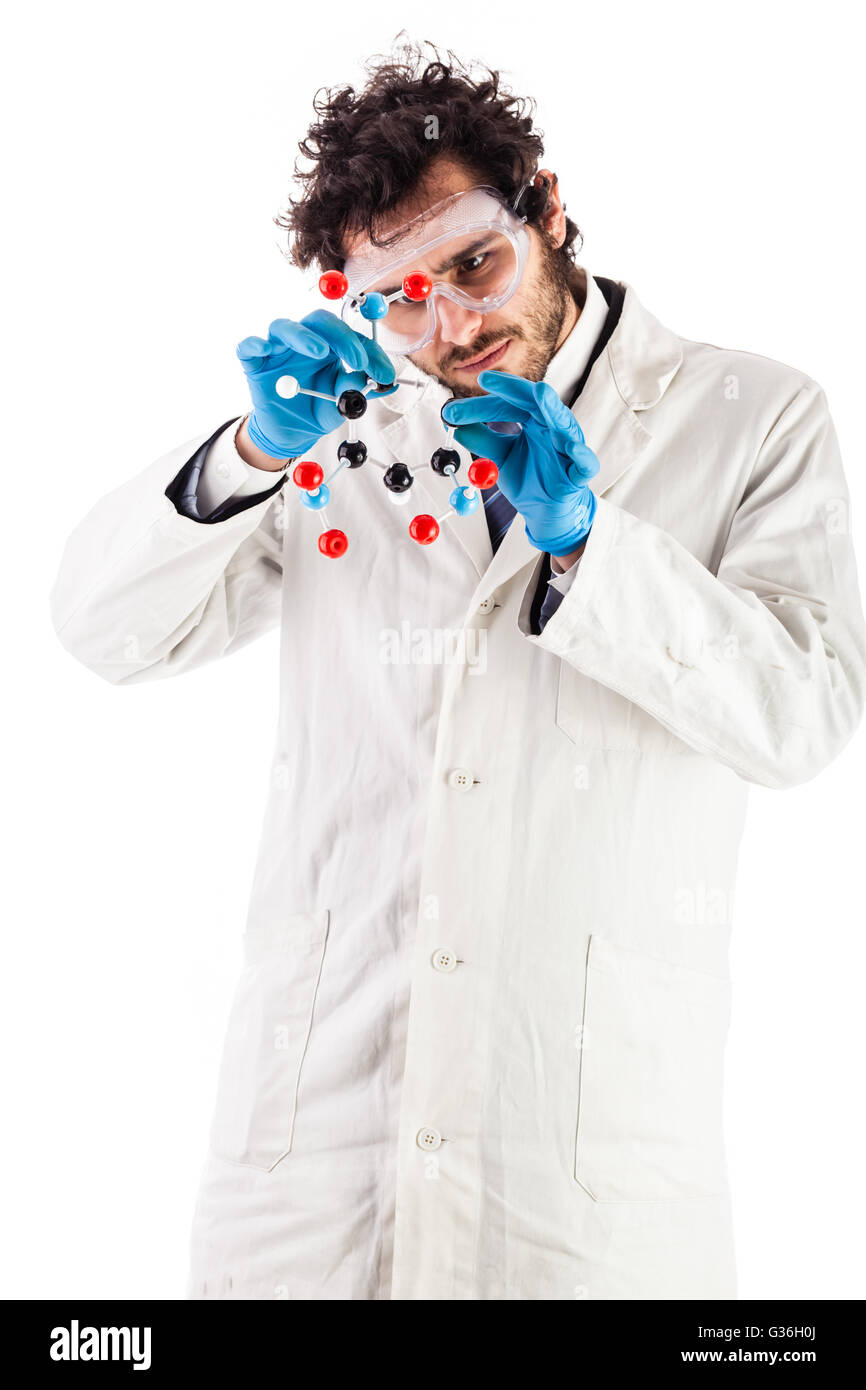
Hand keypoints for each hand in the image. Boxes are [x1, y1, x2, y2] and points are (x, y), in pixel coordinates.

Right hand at [236, 310, 396, 458]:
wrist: (289, 434)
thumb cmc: (316, 410)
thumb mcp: (340, 403)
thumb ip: (356, 388)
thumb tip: (385, 383)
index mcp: (329, 346)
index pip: (350, 337)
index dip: (370, 352)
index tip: (385, 373)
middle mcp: (303, 341)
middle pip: (319, 322)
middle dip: (341, 337)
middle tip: (358, 359)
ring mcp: (277, 349)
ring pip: (284, 327)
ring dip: (303, 336)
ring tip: (320, 351)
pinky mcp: (254, 363)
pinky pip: (248, 347)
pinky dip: (255, 344)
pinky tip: (265, 348)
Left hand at [441, 371, 599, 553]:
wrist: (546, 510)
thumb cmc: (530, 478)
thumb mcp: (500, 458)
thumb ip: (482, 441)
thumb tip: (454, 426)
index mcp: (533, 420)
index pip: (508, 404)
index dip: (482, 404)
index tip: (453, 410)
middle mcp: (552, 427)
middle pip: (535, 402)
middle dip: (514, 390)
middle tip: (490, 380)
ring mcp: (568, 448)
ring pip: (563, 424)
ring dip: (552, 409)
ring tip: (541, 395)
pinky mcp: (579, 473)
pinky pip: (584, 463)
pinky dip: (580, 455)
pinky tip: (572, 448)